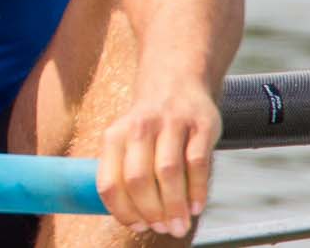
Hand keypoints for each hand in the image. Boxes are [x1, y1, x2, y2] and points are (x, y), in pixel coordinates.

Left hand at [95, 79, 219, 239]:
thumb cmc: (148, 125)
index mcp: (114, 136)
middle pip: (138, 179)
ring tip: (180, 226)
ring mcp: (171, 124)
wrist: (175, 79)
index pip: (109, 182)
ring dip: (174, 205)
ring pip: (168, 171)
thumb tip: (135, 220)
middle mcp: (139, 128)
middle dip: (151, 211)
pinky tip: (196, 207)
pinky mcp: (200, 124)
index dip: (122, 211)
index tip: (138, 226)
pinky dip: (197, 189)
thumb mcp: (125, 140)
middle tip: (164, 229)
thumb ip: (124, 173)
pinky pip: (198, 162)